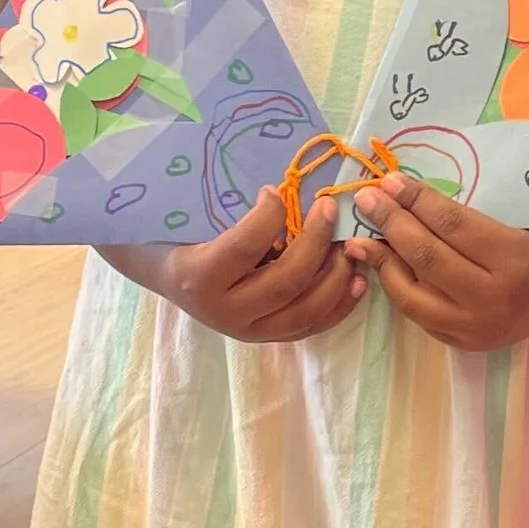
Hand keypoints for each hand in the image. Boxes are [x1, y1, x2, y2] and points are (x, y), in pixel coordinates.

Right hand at [141, 186, 366, 343]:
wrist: (171, 276)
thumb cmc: (182, 237)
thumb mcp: (195, 219)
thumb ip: (235, 208)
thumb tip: (284, 189)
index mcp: (200, 277)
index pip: (245, 247)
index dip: (269, 215)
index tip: (276, 190)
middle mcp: (226, 312)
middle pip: (285, 281)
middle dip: (316, 241)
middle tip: (329, 208)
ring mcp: (250, 331)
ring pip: (306, 310)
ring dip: (336, 276)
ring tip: (349, 244)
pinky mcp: (269, 338)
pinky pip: (313, 326)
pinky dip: (340, 304)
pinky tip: (357, 279)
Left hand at [345, 174, 528, 351]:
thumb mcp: (517, 217)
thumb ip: (465, 214)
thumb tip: (404, 195)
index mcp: (515, 259)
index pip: (452, 225)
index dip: (417, 200)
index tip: (392, 180)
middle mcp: (494, 299)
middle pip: (428, 257)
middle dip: (392, 223)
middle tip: (369, 198)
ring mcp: (476, 329)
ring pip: (412, 294)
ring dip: (384, 261)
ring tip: (363, 236)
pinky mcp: (463, 344)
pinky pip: (418, 314)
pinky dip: (398, 287)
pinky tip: (384, 264)